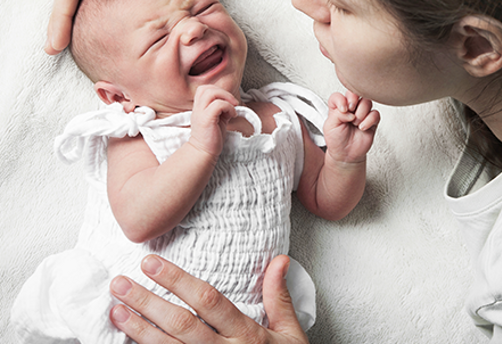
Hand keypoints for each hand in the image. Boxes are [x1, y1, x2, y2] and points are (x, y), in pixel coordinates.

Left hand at [109, 255, 308, 343]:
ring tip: (116, 309)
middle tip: (121, 282)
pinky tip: (128, 342)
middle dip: (147, 302)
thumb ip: (279, 297)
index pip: (207, 300)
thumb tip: (280, 260)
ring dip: (138, 328)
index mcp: (245, 334)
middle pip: (180, 323)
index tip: (153, 264)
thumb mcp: (290, 333)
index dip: (177, 281)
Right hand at [188, 86, 238, 157]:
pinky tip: (232, 115)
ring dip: (226, 98)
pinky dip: (228, 107)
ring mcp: (200, 113)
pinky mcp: (206, 120)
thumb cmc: (211, 137)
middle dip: (223, 92)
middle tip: (232, 103)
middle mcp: (197, 108)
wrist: (203, 152)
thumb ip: (222, 108)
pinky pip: (218, 105)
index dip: (218, 90)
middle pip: (207, 88)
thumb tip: (232, 102)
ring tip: (232, 108)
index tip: (228, 102)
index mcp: (199, 107)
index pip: (204, 89)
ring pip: (211, 93)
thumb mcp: (217, 118)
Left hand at [323, 91, 379, 163]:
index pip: (339, 95)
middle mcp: (350, 108)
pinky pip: (375, 114)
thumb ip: (337, 114)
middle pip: (355, 93)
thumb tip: (350, 110)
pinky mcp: (371, 121)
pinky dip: (369, 120)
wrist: (345, 154)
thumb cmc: (336, 139)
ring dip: (361, 113)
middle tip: (350, 111)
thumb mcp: (330, 126)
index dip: (341, 100)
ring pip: (367, 102)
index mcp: (338, 107)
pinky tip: (362, 128)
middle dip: (353, 101)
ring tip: (355, 123)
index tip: (342, 110)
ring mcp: (362, 113)